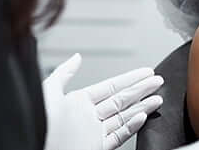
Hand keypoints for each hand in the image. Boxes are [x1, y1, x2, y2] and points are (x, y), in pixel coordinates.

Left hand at [43, 53, 163, 149]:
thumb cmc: (40, 128)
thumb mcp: (48, 94)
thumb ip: (63, 74)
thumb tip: (77, 57)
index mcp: (77, 103)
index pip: (111, 87)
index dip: (130, 78)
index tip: (146, 72)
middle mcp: (88, 118)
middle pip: (121, 100)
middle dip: (141, 89)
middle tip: (158, 80)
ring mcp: (94, 134)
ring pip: (124, 117)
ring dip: (142, 107)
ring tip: (157, 98)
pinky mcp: (97, 149)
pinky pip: (118, 136)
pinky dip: (132, 127)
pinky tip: (143, 117)